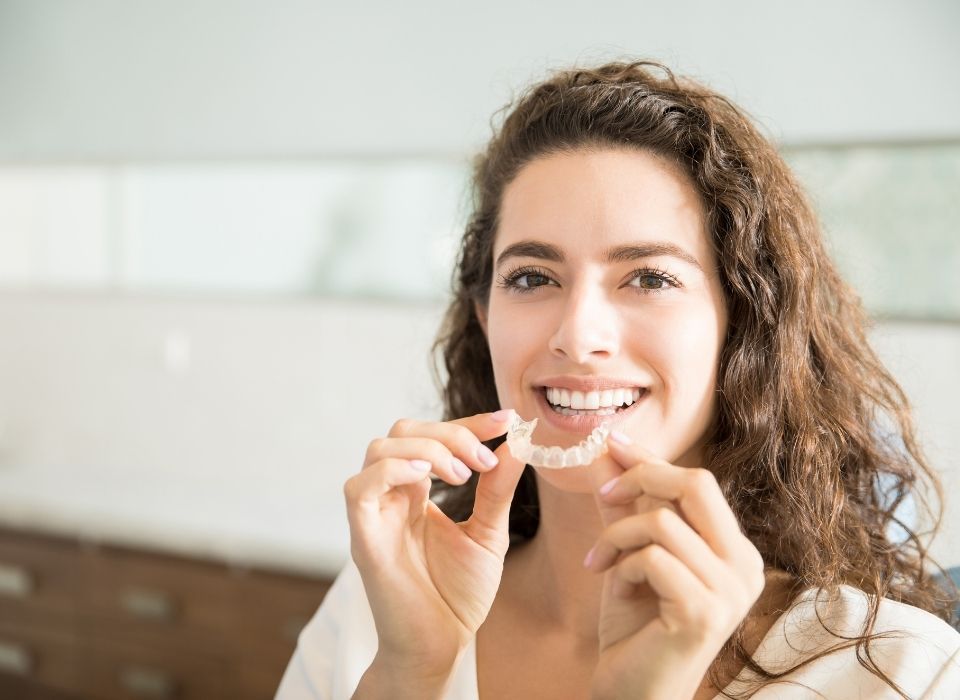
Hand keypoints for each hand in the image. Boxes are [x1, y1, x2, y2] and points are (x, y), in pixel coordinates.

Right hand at [344, 410, 526, 678]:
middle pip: (403, 431)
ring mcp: (375, 514)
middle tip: (484, 459)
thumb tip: (516, 444)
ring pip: (379, 448)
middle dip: (450, 432)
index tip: (506, 421)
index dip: (468, 422)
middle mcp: (391, 496)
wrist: (442, 645)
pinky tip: (428, 479)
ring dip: (427, 449)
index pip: (433, 436)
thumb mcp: (488, 533)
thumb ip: (497, 490)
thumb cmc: (458, 594)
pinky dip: (393, 470)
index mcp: (417, 491)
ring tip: (463, 475)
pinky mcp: (363, 537)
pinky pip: (360, 487)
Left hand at [585, 433, 765, 699]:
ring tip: (599, 561)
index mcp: (735, 550)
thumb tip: (609, 452)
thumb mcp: (631, 554)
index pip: (698, 483)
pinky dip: (622, 564)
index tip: (612, 442)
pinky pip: (653, 557)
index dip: (651, 459)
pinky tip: (614, 586)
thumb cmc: (635, 627)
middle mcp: (746, 567)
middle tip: (603, 494)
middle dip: (641, 477)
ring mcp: (731, 591)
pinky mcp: (705, 612)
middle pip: (696, 484)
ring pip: (663, 521)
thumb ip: (627, 507)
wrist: (632, 691)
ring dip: (617, 535)